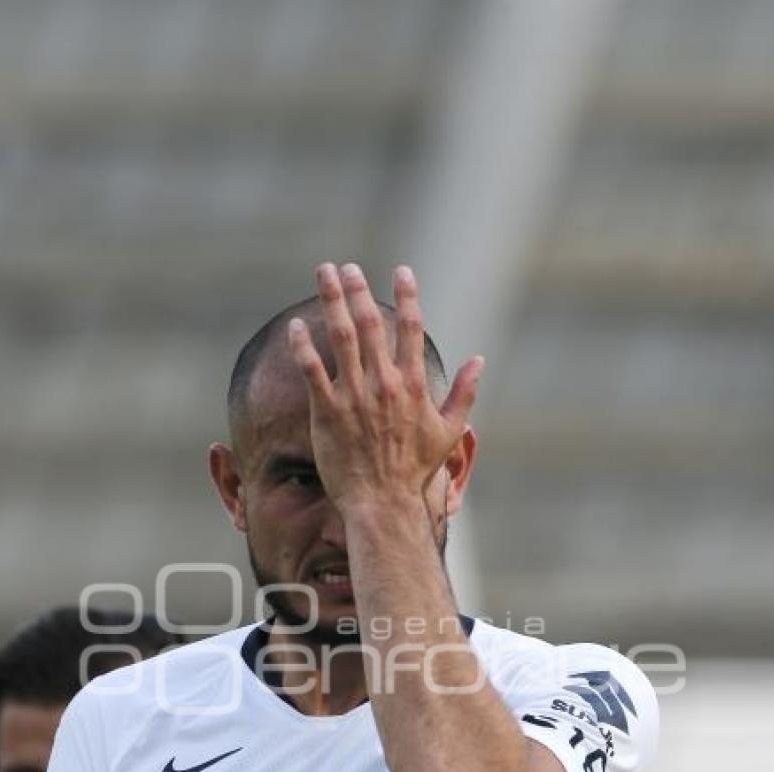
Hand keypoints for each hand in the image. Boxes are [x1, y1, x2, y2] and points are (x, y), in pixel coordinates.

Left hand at [288, 262, 483, 513]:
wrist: (383, 503)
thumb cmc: (415, 471)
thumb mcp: (449, 432)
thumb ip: (464, 393)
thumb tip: (479, 360)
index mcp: (413, 385)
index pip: (411, 328)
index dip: (407, 295)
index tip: (401, 271)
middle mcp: (384, 384)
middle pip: (370, 323)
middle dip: (359, 290)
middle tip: (349, 267)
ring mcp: (354, 396)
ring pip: (341, 336)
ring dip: (331, 301)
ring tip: (323, 274)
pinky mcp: (327, 412)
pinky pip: (312, 370)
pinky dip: (302, 345)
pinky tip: (295, 326)